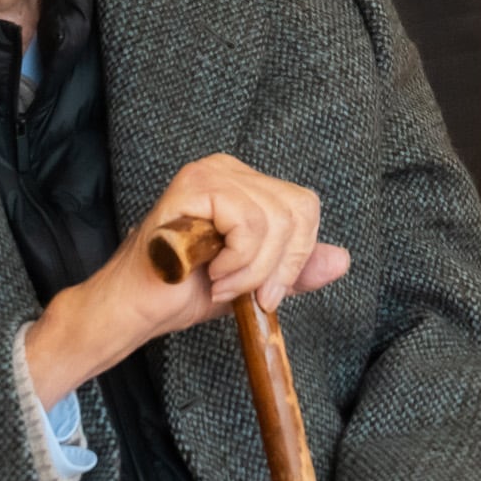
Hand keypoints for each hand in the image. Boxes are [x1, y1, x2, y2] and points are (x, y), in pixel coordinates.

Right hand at [21, 154, 350, 409]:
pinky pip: (247, 222)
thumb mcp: (255, 281)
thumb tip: (342, 259)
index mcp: (247, 185)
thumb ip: (294, 269)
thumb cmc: (185, 291)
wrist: (137, 309)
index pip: (304, 206)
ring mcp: (210, 173)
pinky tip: (209, 272)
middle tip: (241, 292)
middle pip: (298, 209)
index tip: (266, 293)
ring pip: (274, 220)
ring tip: (220, 283)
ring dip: (251, 269)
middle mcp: (230, 170)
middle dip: (278, 265)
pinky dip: (237, 260)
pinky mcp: (194, 186)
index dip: (297, 256)